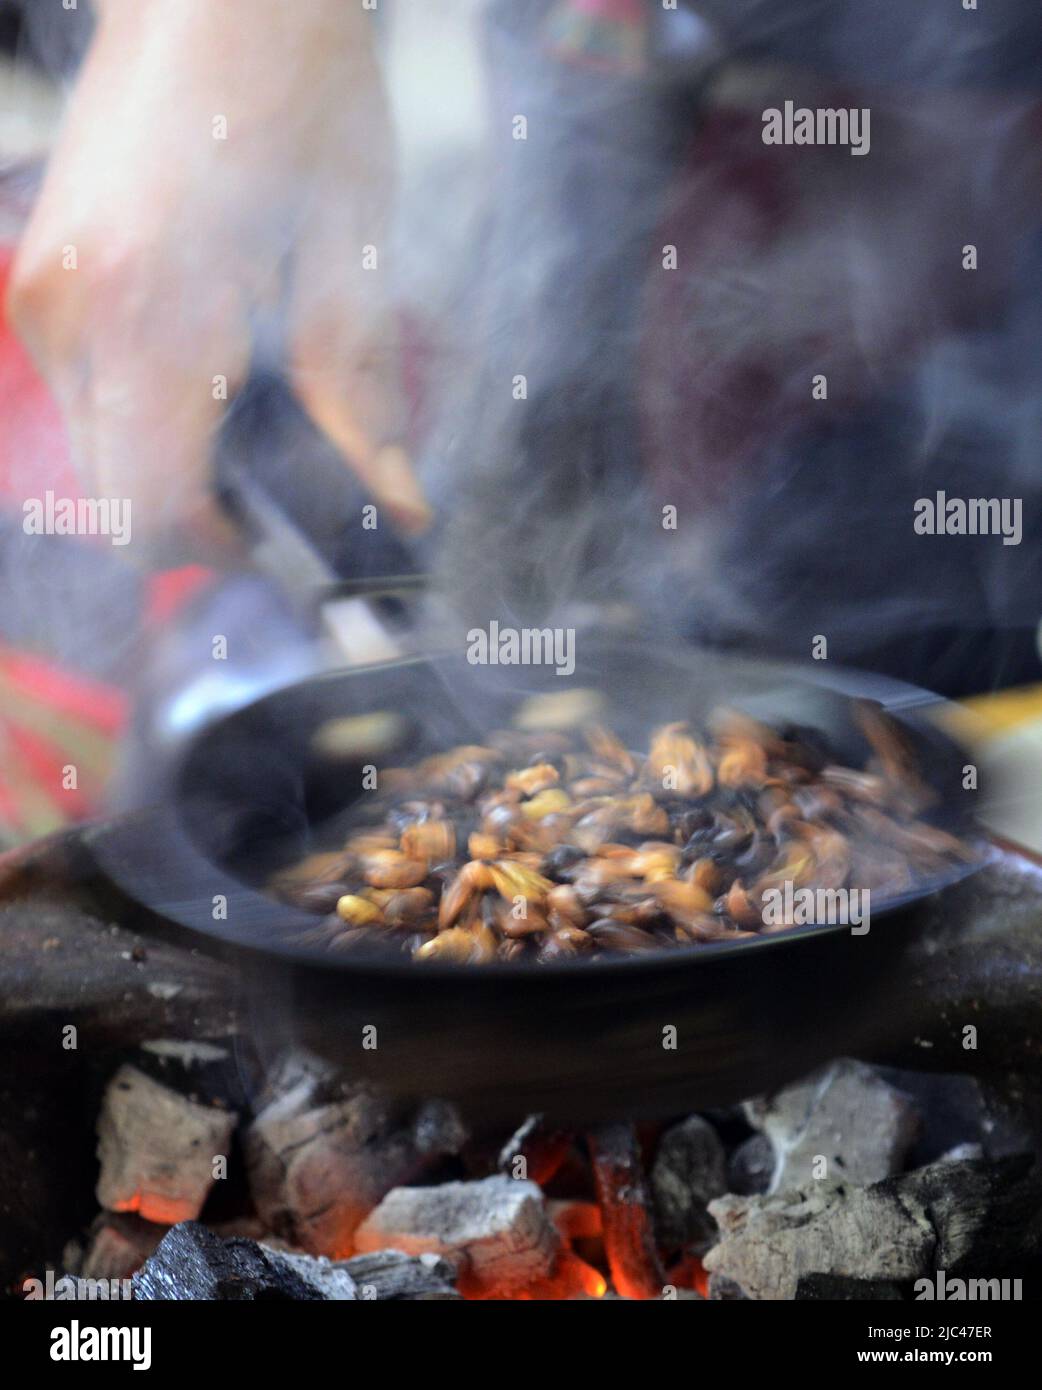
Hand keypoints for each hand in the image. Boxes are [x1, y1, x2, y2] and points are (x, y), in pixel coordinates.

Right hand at [7, 0, 428, 561]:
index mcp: (153, 314)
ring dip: (166, 471)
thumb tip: (402, 505)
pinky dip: (140, 421)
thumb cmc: (297, 92)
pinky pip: (83, 402)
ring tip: (245, 420)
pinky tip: (205, 372)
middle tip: (275, 495)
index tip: (283, 541)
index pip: (153, 512)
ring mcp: (43, 297)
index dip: (221, 552)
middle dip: (194, 522)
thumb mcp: (353, 252)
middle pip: (114, 505)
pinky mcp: (41, 280)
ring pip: (92, 460)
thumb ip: (365, 396)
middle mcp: (74, 316)